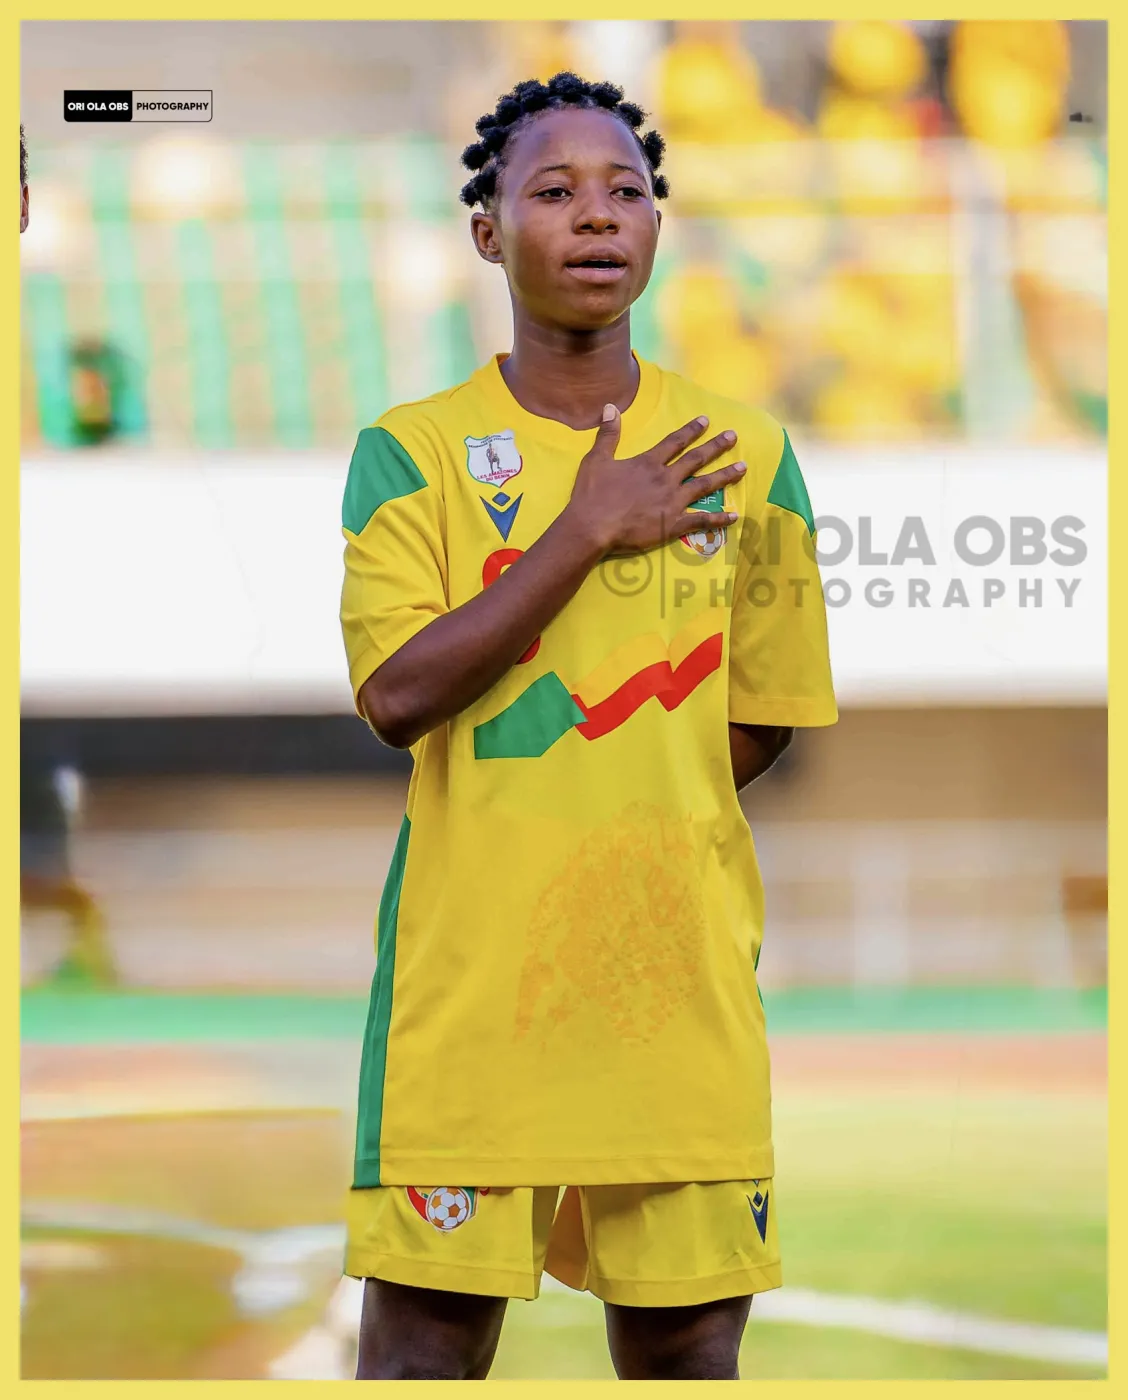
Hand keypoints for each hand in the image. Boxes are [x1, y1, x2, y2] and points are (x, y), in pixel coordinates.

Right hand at [564, 405, 745, 556]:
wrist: (592, 526)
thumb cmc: (591, 495)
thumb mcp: (596, 459)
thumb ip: (608, 434)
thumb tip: (611, 407)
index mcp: (648, 463)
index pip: (674, 442)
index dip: (691, 430)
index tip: (705, 421)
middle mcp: (665, 479)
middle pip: (696, 459)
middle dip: (716, 447)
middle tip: (733, 437)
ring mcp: (672, 502)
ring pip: (704, 486)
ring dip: (725, 476)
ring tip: (742, 468)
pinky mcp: (672, 525)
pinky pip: (701, 521)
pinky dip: (719, 519)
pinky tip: (734, 516)